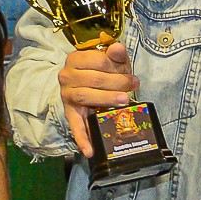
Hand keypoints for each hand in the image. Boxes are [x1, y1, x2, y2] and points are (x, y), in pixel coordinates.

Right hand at [57, 40, 138, 158]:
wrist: (90, 84)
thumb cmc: (104, 71)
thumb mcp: (113, 61)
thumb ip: (116, 54)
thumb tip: (118, 47)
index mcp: (75, 59)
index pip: (96, 60)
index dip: (115, 66)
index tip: (131, 73)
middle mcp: (66, 76)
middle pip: (92, 79)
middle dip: (116, 82)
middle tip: (133, 86)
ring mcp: (67, 96)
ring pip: (85, 96)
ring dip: (105, 99)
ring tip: (123, 101)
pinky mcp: (70, 113)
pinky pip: (75, 127)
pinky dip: (82, 140)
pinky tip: (90, 151)